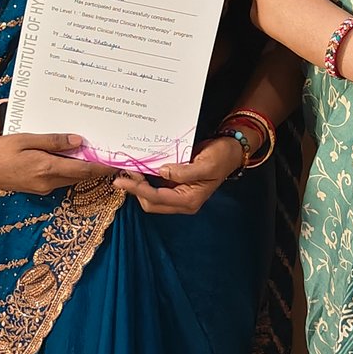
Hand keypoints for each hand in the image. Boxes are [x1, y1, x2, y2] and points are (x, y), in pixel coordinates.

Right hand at [0, 132, 117, 195]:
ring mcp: (44, 188)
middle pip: (81, 176)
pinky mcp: (39, 188)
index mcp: (46, 168)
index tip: (118, 163)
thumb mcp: (27, 139)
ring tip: (97, 155)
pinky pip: (62, 180)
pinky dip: (71, 171)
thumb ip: (53, 141)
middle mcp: (48, 182)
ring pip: (72, 179)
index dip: (102, 167)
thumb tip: (78, 141)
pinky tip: (73, 159)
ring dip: (85, 170)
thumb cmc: (1, 150)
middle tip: (112, 155)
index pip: (83, 170)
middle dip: (97, 168)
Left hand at [114, 136, 245, 214]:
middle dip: (135, 189)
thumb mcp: (206, 163)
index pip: (156, 198)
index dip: (137, 189)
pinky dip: (145, 180)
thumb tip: (162, 171)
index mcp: (189, 200)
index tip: (121, 179)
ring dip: (138, 185)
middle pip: (150, 203)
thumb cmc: (222, 157)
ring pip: (150, 197)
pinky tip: (139, 168)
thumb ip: (184, 171)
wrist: (231, 151)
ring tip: (128, 169)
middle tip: (125, 171)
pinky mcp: (176, 186)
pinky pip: (156, 187)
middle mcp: (182, 201)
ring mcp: (179, 194)